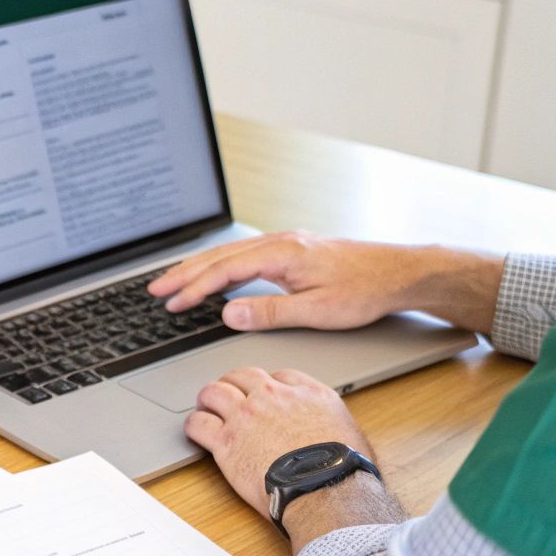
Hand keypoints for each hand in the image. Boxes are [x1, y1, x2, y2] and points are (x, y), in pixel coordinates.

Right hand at [146, 232, 504, 334]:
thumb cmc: (365, 290)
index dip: (194, 287)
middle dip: (184, 273)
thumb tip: (229, 313)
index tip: (171, 302)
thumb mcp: (317, 311)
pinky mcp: (292, 249)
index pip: (225, 270)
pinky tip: (214, 274)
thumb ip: (269, 312)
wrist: (399, 273)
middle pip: (219, 256)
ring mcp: (285, 243)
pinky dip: (220, 264)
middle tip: (156, 289)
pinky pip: (244, 253)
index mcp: (282, 253)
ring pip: (230, 252)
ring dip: (199, 268)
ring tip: (174, 281)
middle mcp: (280, 242)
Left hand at [184, 366, 374, 519]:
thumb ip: (331, 422)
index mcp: (308, 394)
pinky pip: (199, 423)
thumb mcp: (350, 433)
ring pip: (215, 392)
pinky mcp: (227, 442)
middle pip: (243, 376)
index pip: (280, 375)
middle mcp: (274, 397)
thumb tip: (331, 433)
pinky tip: (197, 430)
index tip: (263, 394)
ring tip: (206, 407)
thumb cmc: (344, 471)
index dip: (268, 385)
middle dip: (235, 384)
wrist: (326, 491)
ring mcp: (247, 416)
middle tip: (229, 395)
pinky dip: (195, 424)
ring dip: (209, 398)